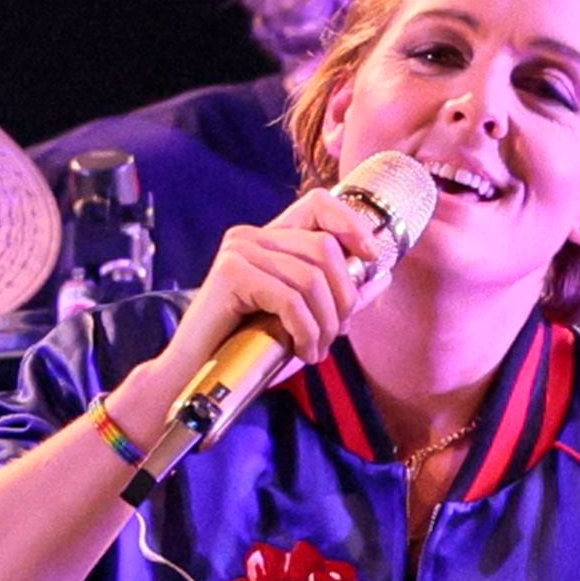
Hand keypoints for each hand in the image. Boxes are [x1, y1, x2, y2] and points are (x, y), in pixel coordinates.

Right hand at [155, 187, 392, 385]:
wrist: (196, 377)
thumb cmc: (248, 351)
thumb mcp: (306, 321)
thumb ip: (340, 297)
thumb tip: (382, 275)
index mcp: (270, 239)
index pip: (319, 203)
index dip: (351, 224)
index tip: (370, 259)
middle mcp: (252, 236)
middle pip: (324, 246)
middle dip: (343, 297)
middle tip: (334, 334)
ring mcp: (239, 251)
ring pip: (311, 277)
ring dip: (324, 323)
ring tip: (316, 351)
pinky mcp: (231, 274)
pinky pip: (289, 298)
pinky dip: (305, 330)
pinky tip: (301, 352)